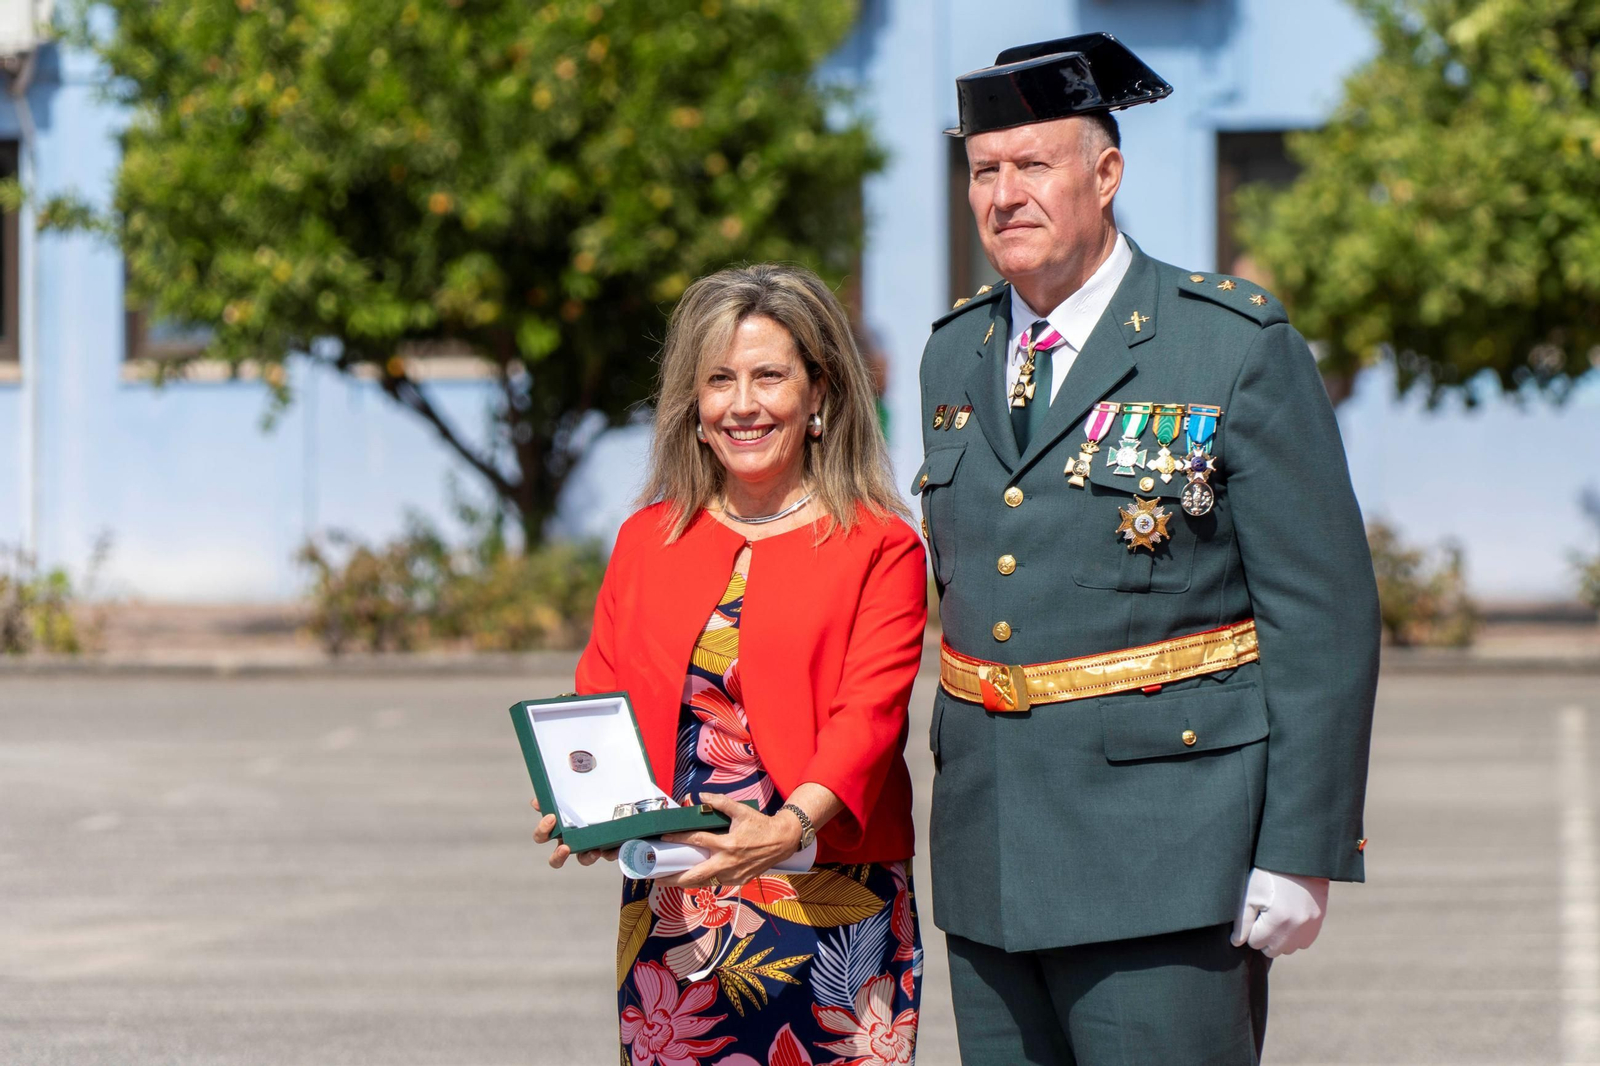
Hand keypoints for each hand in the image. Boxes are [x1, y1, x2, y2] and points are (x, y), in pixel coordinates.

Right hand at [530, 796, 617, 869]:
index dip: (543, 830)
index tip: (551, 818)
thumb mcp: (573, 791)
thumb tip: (537, 801)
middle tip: (565, 847)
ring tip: (595, 852)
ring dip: (587, 857)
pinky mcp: (609, 847)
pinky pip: (610, 853)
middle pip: (557, 858)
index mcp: (560, 828)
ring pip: (584, 859)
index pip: (543, 836)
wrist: (620, 801)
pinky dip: (613, 851)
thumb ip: (557, 795)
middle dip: (558, 856)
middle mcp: (572, 841)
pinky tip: (618, 845)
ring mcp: (590, 846)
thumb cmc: (590, 796)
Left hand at [656, 792, 803, 888]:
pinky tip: (692, 879)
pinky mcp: (738, 881)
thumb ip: (720, 803)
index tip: (664, 838)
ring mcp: (733, 875)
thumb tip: (701, 797)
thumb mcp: (741, 810)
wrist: (782, 841)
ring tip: (669, 880)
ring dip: (686, 882)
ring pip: (704, 883)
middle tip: (658, 877)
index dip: (679, 838)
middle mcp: (729, 862)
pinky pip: (716, 883)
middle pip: (695, 875)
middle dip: (674, 878)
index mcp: (728, 844)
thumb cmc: (761, 826)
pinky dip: (703, 881)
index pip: (697, 840)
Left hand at [1230, 867, 1329, 957]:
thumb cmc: (1268, 874)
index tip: (1253, 914)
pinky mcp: (1318, 922)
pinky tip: (1289, 918)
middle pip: (1272, 950)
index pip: (1255, 942)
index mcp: (1278, 919)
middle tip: (1263, 916)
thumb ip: (1242, 921)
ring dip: (1280, 938)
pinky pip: (1303, 942)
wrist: (1296, 859)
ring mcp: (1310, 926)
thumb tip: (1236, 943)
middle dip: (1264, 936)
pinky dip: (1294, 935)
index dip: (1251, 929)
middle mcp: (1297, 926)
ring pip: (1288, 948)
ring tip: (1276, 916)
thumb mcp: (1250, 894)